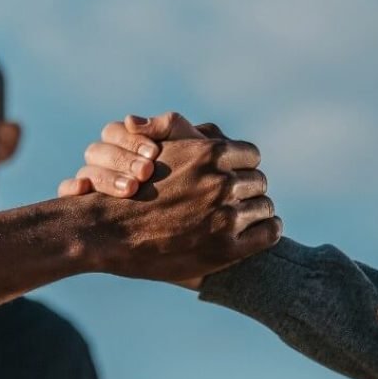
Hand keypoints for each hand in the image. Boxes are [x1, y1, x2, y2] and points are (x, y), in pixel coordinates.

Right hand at [64, 112, 280, 286]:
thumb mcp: (156, 147)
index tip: (235, 176)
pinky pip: (270, 232)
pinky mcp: (226, 247)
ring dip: (255, 211)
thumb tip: (208, 130)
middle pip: (258, 181)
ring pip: (265, 206)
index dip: (243, 166)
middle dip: (248, 190)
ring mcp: (225, 215)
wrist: (107, 233)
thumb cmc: (131, 188)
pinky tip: (256, 233)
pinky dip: (267, 232)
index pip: (251, 155)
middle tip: (236, 201)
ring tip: (242, 219)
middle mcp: (221, 183)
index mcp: (209, 153)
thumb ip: (182, 131)